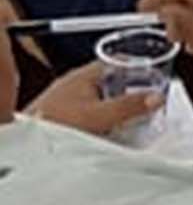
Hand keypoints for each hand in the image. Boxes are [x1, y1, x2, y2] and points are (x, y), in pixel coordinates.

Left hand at [28, 64, 163, 138]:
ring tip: (127, 117)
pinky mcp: (58, 114)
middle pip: (109, 79)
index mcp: (83, 75)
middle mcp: (72, 83)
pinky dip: (99, 116)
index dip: (137, 65)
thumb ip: (129, 106)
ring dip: (113, 104)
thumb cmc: (53, 124)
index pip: (117, 60)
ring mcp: (64, 98)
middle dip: (129, 88)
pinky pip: (86, 109)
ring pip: (98, 95)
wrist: (26, 143)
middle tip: (145, 99)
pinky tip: (105, 129)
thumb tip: (155, 98)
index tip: (152, 74)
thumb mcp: (100, 116)